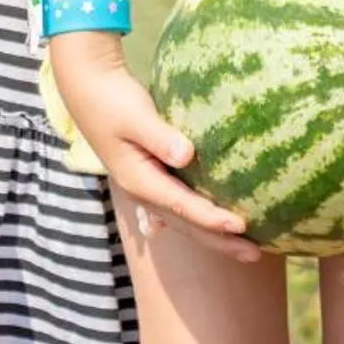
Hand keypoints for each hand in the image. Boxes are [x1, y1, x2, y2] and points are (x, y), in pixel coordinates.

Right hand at [61, 58, 258, 254]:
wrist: (89, 89)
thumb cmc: (112, 99)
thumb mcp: (136, 116)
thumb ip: (160, 136)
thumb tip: (187, 155)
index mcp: (140, 181)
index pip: (183, 207)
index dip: (212, 219)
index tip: (241, 225)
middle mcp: (144, 191)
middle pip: (187, 224)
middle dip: (220, 240)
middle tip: (255, 254)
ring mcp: (147, 185)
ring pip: (185, 218)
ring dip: (214, 232)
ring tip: (247, 244)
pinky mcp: (153, 174)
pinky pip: (182, 204)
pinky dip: (201, 215)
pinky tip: (217, 227)